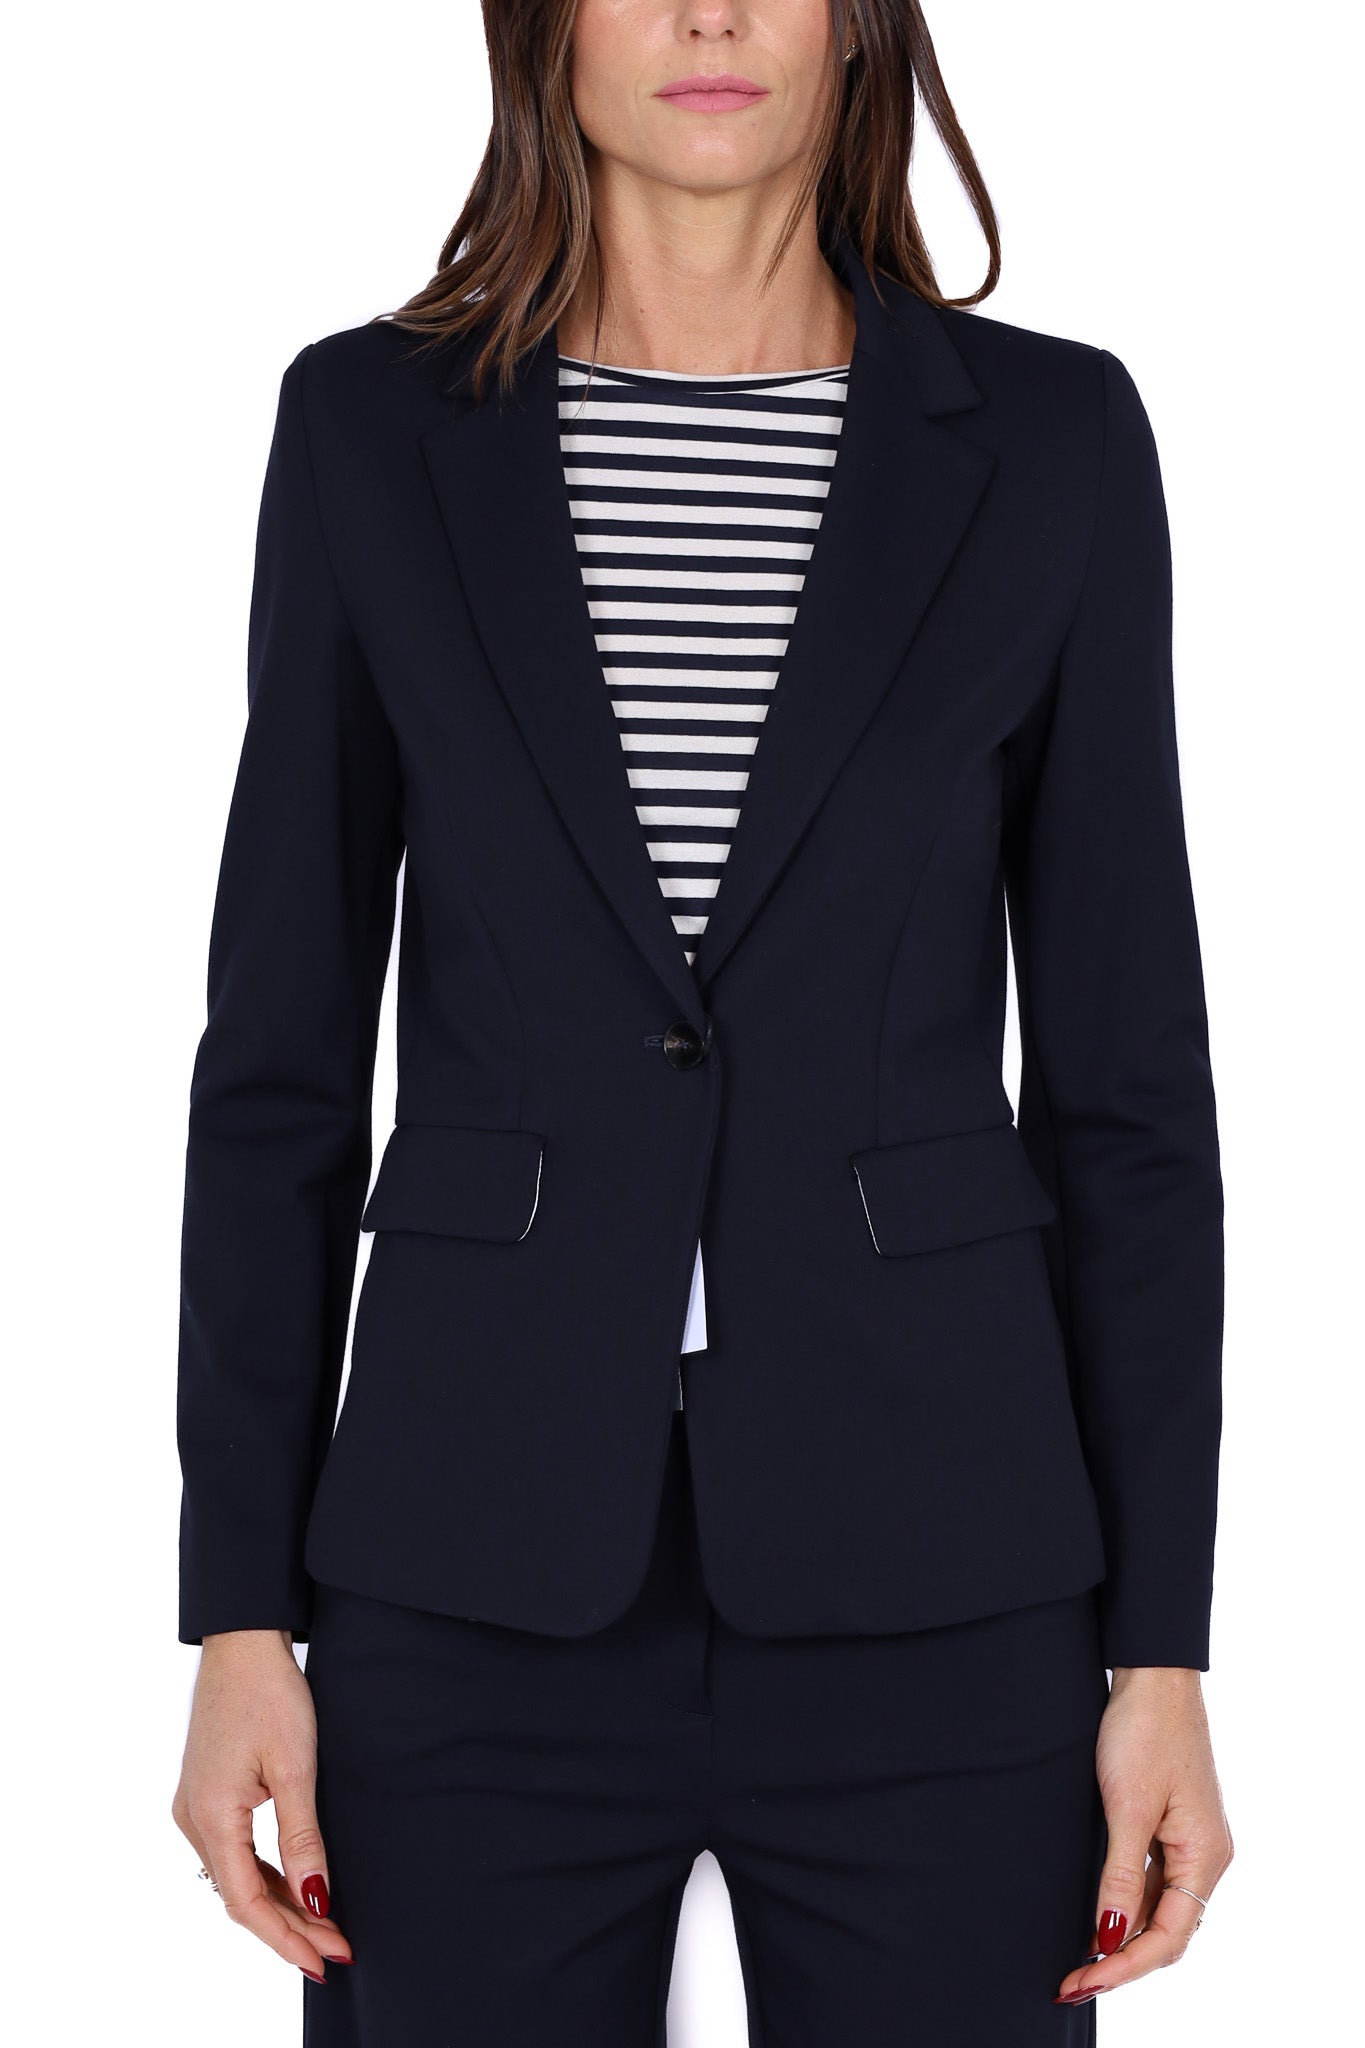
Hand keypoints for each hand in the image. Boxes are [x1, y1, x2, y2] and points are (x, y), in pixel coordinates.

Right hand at [172, 1629, 352, 1981]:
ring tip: (324, 1929)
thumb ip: (303, 1839)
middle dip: (289, 1928)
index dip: (287, 1938)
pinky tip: (295, 1887)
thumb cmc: (270, 1695)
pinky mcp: (206, 1794)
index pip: (247, 1903)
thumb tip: (316, 1900)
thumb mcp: (295, 1768)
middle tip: (337, 1950)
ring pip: (236, 1876)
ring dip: (278, 1904)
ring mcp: (195, 1807)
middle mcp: (193, 1819)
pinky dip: (264, 1875)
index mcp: (210, 1816)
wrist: (243, 1644)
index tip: (326, 1959)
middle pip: (239, 1896)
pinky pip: (234, 1852)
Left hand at [1054, 1666, 1232, 2006]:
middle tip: (1071, 1980)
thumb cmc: (1143, 1732)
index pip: (1169, 1937)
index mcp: (1205, 1857)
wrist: (1153, 1675)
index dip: (1125, 1966)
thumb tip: (1110, 1939)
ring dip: (1125, 1938)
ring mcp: (1192, 1840)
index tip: (1080, 1979)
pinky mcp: (1174, 1824)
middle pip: (1170, 1932)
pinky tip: (1100, 1915)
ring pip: (1162, 1910)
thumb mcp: (1126, 1808)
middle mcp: (1207, 1856)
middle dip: (1123, 1962)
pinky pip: (1156, 1882)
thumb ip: (1121, 1877)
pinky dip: (1129, 1905)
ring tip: (1079, 1959)